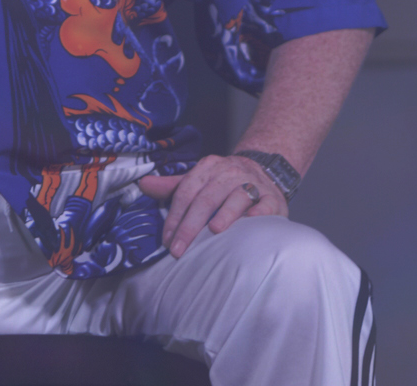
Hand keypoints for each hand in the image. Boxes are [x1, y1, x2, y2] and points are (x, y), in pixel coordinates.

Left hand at [137, 153, 287, 257]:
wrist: (262, 171)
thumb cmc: (223, 183)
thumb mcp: (199, 180)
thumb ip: (172, 186)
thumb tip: (143, 185)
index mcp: (209, 168)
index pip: (187, 191)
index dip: (175, 216)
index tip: (167, 240)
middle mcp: (230, 172)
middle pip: (208, 197)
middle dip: (191, 225)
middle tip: (179, 249)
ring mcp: (253, 183)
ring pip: (238, 196)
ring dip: (226, 213)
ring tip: (215, 230)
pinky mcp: (272, 196)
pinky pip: (266, 203)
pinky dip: (258, 212)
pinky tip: (250, 222)